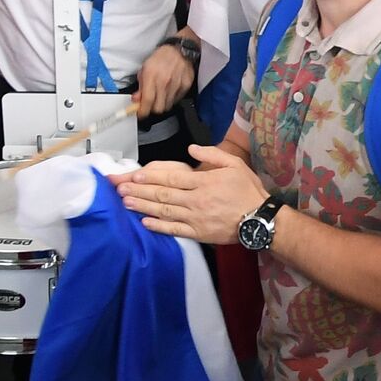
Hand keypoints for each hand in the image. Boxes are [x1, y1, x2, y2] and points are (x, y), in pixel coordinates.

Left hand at [113, 144, 267, 242]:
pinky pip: (174, 229)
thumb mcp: (235, 164)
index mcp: (204, 182)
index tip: (134, 176)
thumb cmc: (248, 190)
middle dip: (140, 191)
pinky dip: (158, 226)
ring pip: (164, 211)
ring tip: (126, 203)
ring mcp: (195, 218)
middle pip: (162, 195)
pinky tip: (145, 223)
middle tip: (120, 189)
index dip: (151, 177)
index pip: (172, 179)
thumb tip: (191, 148)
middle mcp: (196, 200)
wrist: (260, 219)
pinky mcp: (198, 232)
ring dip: (143, 207)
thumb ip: (213, 154)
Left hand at [135, 41, 195, 115]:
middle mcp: (164, 82)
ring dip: (162, 103)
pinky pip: (177, 99)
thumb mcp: (144, 69)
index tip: (140, 113)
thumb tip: (136, 99)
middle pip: (158, 108)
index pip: (147, 101)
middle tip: (150, 104)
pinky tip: (169, 91)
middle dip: (152, 109)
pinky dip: (172, 98)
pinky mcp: (186, 85)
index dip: (142, 111)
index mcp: (152, 76)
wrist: (179, 50)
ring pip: (168, 106)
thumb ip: (140, 85)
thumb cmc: (161, 57)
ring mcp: (176, 84)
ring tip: (160, 95)